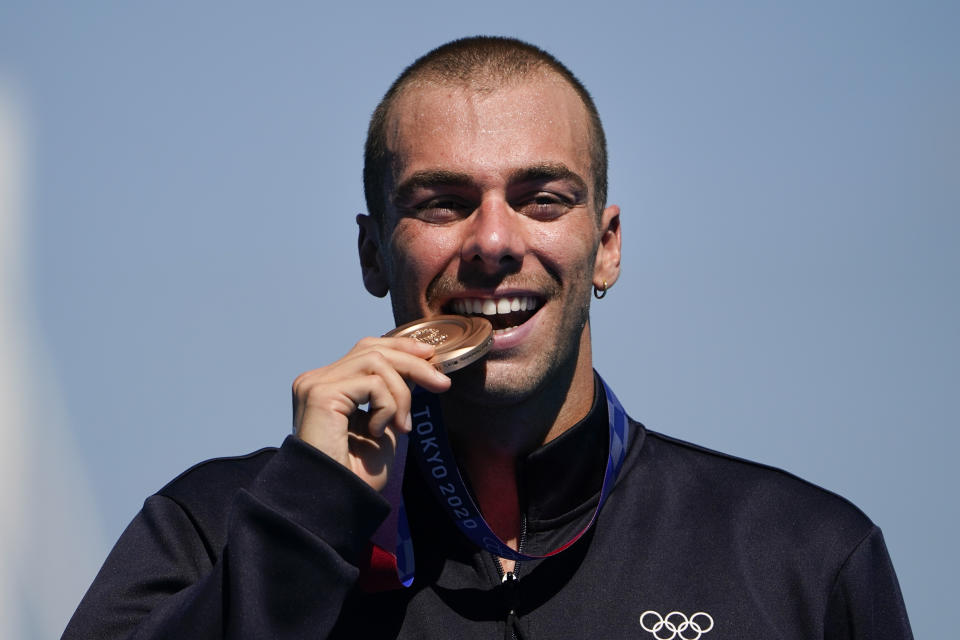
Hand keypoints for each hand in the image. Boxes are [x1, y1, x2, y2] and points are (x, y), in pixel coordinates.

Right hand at [292, 337, 450, 489]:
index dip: (401, 348)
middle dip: (413, 362)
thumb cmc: (358, 473)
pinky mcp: (320, 394)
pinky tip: (379, 431)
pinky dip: (387, 405)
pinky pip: (371, 383)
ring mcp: (315, 385)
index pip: (366, 350)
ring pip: (375, 362)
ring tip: (403, 426)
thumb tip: (418, 365)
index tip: (431, 357)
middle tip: (442, 384)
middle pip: (372, 349)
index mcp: (328, 385)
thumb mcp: (384, 423)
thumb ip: (392, 393)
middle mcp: (316, 380)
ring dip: (401, 394)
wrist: (337, 501)